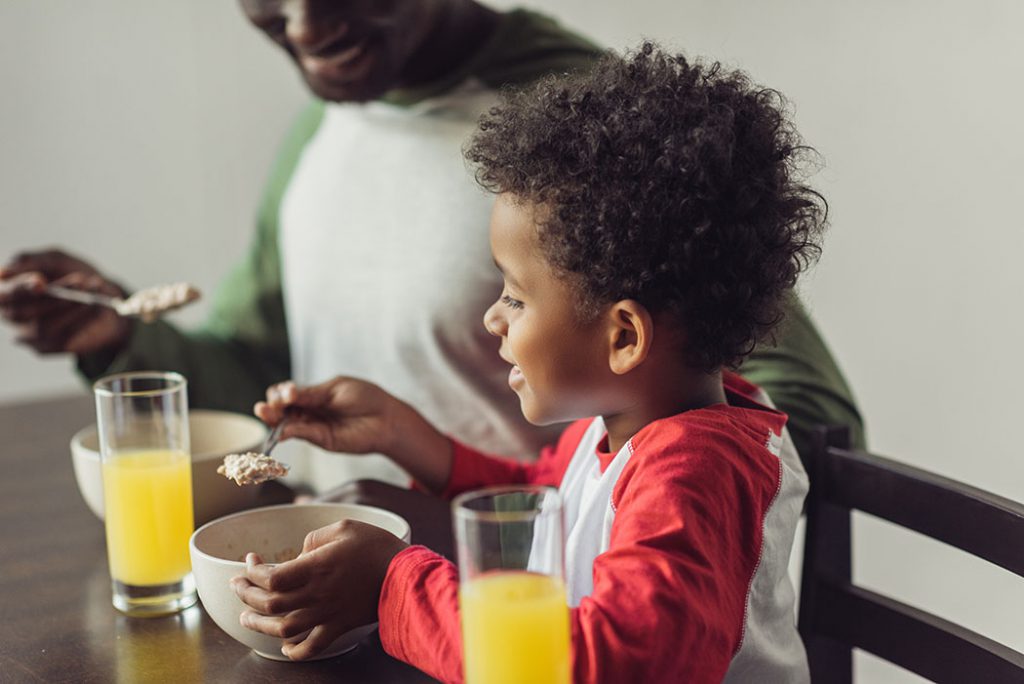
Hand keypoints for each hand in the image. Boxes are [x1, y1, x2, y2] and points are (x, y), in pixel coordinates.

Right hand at [0, 249, 131, 354]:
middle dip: (55, 296)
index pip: (5, 296)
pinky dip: (81, 319)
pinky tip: (95, 306)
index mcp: (8, 293)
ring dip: (72, 307)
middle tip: (81, 281)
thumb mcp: (54, 259)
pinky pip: (61, 338)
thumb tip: (2, 273)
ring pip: (43, 327)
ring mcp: (27, 335)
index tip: (41, 282)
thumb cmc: (72, 275)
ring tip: (93, 289)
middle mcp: (12, 316)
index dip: (20, 289)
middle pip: (22, 312)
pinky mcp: (47, 347)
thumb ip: (31, 261)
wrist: (106, 297)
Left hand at [230, 518, 408, 660]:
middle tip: (238, 586)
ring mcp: (326, 614)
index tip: (250, 562)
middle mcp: (316, 594)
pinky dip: (294, 651)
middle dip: (246, 595)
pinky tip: (285, 646)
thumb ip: (315, 537)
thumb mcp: (346, 527)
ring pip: (282, 628)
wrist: (406, 577)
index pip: (270, 578)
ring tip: (247, 617)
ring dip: (259, 624)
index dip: (252, 572)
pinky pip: (311, 647)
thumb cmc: (378, 548)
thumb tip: (301, 552)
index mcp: (316, 567)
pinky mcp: (339, 626)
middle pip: (269, 603)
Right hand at [255, 377, 405, 455]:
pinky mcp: (320, 439)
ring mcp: (314, 424)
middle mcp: (310, 409)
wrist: (387, 419)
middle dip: (272, 405)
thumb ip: (312, 394)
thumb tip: (286, 396)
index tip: (287, 392)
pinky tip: (282, 429)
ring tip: (265, 412)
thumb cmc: (367, 398)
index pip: (288, 392)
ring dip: (273, 418)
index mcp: (314, 393)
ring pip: (286, 422)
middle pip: (282, 408)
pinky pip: (300, 433)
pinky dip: (288, 432)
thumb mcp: (337, 389)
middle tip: (271, 405)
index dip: (282, 392)